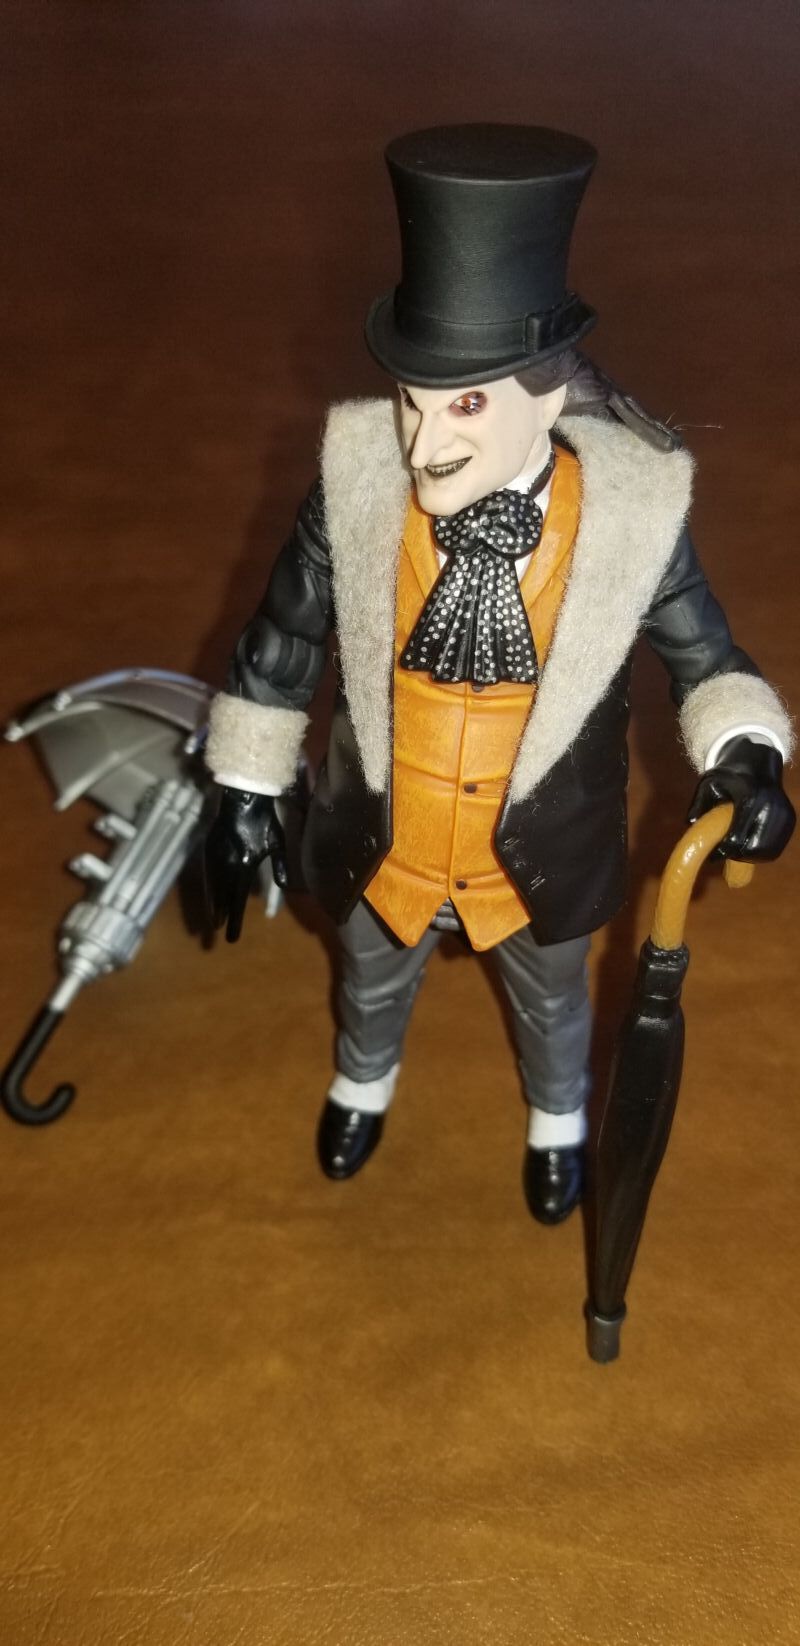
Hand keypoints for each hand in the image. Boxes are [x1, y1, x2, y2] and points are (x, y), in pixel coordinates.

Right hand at [204, 788, 286, 941]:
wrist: (243, 798)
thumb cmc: (265, 820)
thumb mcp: (277, 843)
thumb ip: (280, 866)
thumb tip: (284, 886)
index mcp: (245, 866)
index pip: (238, 900)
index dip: (235, 920)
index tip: (232, 936)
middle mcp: (227, 865)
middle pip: (222, 897)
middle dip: (221, 915)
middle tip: (217, 930)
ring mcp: (215, 856)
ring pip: (212, 887)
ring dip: (212, 903)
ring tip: (213, 918)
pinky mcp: (208, 848)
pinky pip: (207, 873)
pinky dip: (208, 887)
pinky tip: (209, 894)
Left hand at [688, 736, 795, 861]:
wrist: (758, 763)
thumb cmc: (729, 776)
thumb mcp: (708, 784)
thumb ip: (698, 804)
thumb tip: (690, 824)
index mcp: (751, 799)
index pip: (736, 838)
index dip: (722, 851)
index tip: (711, 855)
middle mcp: (771, 808)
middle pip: (752, 850)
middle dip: (736, 856)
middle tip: (723, 851)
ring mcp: (784, 815)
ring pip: (765, 853)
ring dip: (749, 856)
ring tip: (736, 847)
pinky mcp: (790, 820)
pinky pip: (775, 847)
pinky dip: (761, 852)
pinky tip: (749, 843)